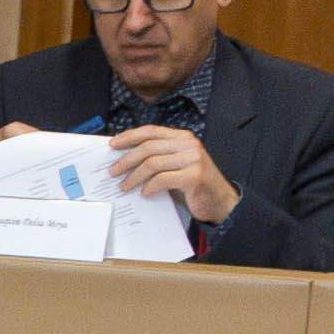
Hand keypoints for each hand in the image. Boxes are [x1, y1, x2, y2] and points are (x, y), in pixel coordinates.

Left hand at [100, 127, 238, 226]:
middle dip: (126, 160)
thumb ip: (158, 157)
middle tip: (113, 172)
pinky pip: (162, 179)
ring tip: (124, 186)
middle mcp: (189, 144)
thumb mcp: (176, 165)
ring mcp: (193, 159)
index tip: (112, 145)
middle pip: (148, 147)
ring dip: (134, 177)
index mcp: (183, 137)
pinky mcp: (194, 176)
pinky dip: (150, 187)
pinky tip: (145, 194)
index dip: (130, 136)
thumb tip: (125, 158)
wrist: (220, 201)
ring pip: (152, 164)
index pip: (151, 131)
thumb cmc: (193, 185)